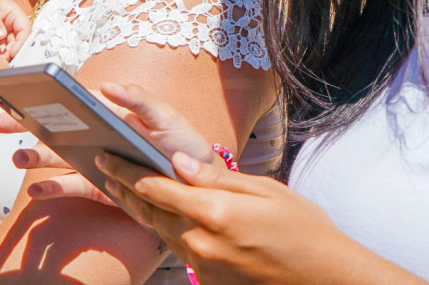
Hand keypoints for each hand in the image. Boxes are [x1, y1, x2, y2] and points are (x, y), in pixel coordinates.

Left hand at [0, 0, 30, 59]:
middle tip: (1, 59)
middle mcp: (11, 24)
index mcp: (14, 13)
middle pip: (17, 41)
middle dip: (11, 51)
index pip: (24, 29)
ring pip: (8, 47)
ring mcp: (3, 32)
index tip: (13, 52)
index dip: (22, 41)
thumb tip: (1, 35)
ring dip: (2, 53)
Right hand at [0, 82, 215, 205]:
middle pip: (50, 128)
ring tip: (18, 158)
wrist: (195, 183)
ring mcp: (91, 162)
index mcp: (104, 114)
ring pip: (54, 158)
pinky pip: (69, 188)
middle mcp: (92, 136)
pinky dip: (52, 189)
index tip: (16, 91)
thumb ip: (138, 100)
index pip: (67, 102)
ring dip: (33, 157)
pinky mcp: (97, 188)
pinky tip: (37, 189)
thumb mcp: (165, 116)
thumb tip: (107, 86)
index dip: (40, 96)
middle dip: (21, 124)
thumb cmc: (180, 142)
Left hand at [99, 152, 425, 284]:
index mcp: (215, 213)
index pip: (157, 187)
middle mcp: (202, 242)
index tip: (107, 156)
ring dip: (138, 208)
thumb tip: (177, 160)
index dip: (127, 170)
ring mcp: (205, 266)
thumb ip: (216, 177)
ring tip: (120, 188)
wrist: (325, 279)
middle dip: (124, 188)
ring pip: (160, 232)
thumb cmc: (304, 229)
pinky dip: (162, 230)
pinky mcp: (210, 280)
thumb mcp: (265, 191)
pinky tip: (156, 216)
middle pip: (150, 211)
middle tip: (103, 168)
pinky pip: (178, 250)